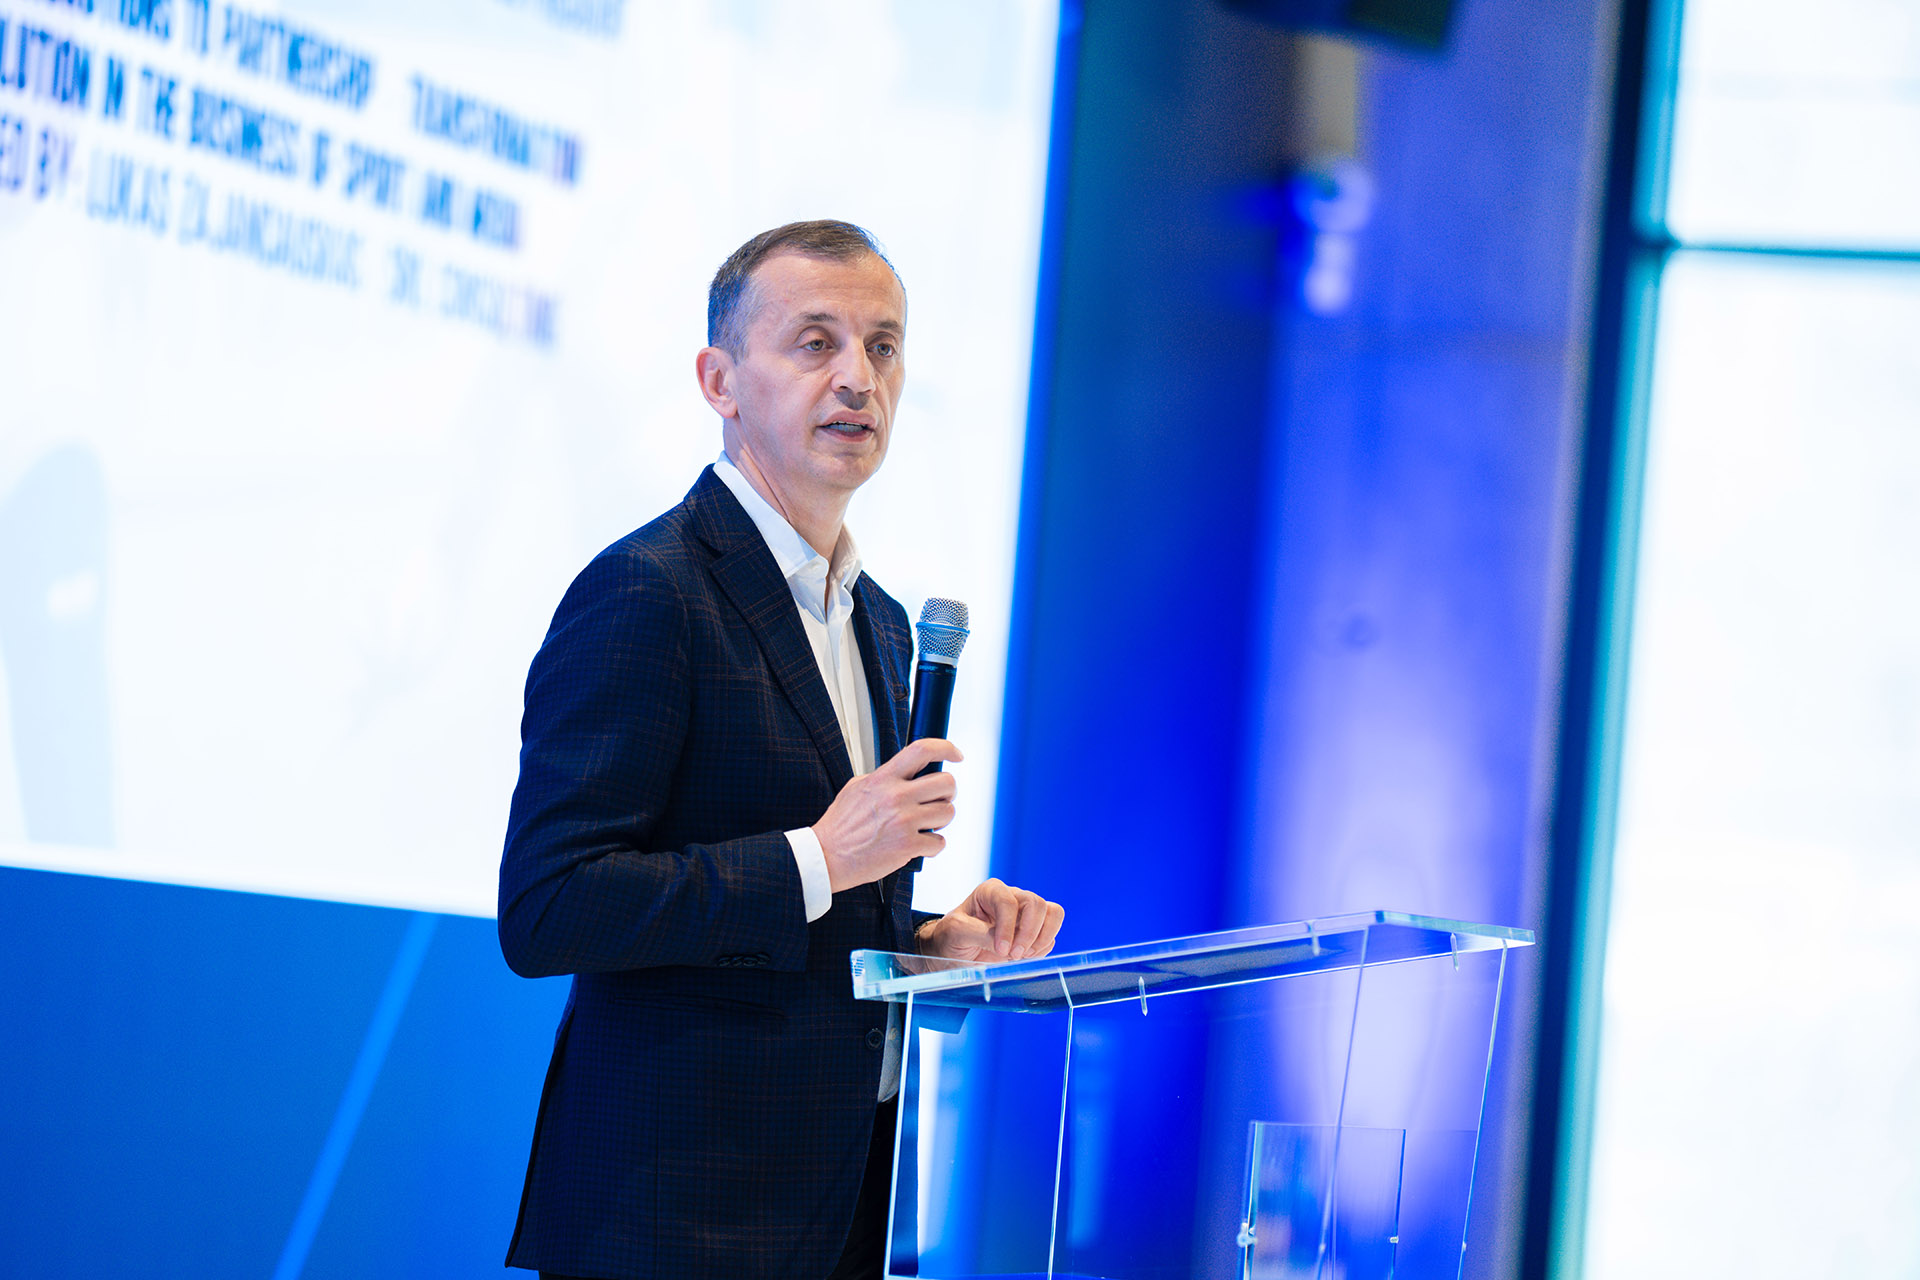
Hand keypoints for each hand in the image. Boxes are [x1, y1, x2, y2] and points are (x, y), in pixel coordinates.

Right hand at [813, 738, 961, 892]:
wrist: (827, 856)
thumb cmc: (840, 826)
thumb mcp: (857, 788)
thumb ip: (884, 778)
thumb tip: (907, 773)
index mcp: (884, 779)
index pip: (921, 750)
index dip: (945, 748)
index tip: (955, 755)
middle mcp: (896, 797)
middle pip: (946, 783)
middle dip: (948, 792)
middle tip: (938, 800)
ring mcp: (903, 822)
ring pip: (947, 812)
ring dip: (941, 820)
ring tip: (925, 825)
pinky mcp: (907, 846)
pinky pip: (939, 842)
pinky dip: (932, 846)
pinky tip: (917, 845)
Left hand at [917, 878, 1064, 962]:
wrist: (954, 954)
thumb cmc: (951, 938)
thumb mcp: (956, 933)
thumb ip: (979, 934)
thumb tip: (1007, 944)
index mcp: (990, 891)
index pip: (1008, 901)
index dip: (1008, 927)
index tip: (1001, 950)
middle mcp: (1012, 897)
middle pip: (1036, 904)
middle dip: (1029, 933)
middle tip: (1014, 955)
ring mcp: (1026, 914)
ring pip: (1052, 914)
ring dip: (1042, 938)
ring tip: (1023, 956)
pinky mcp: (1035, 931)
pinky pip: (1051, 935)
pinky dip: (1043, 949)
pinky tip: (1024, 958)